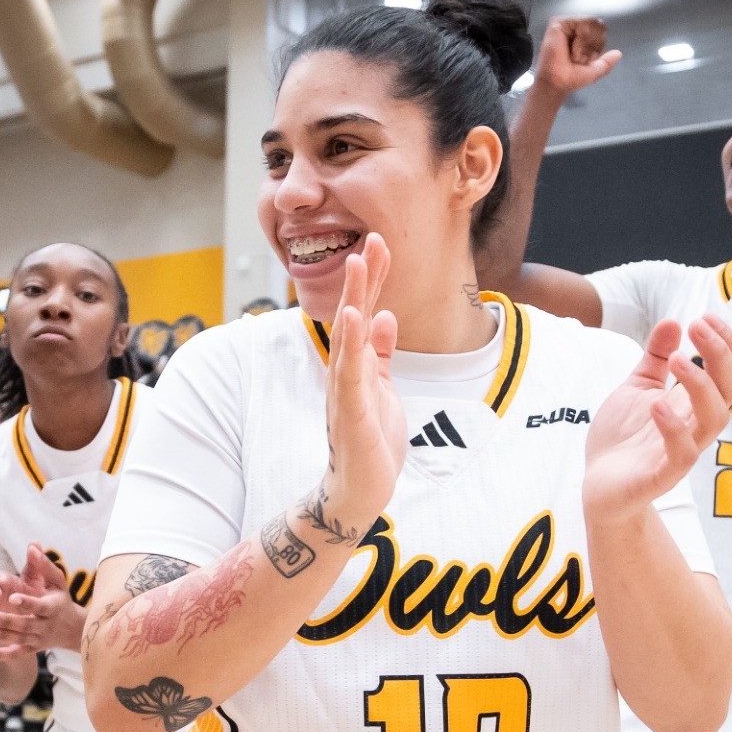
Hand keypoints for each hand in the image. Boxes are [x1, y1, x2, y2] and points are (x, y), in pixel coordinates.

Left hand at [0, 544, 86, 658]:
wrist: (73, 629)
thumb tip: (31, 545)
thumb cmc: (61, 599)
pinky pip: (13, 654)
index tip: (12, 597)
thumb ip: (43, 564)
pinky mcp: (31, 649)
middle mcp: (45, 626)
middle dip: (6, 620)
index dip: (27, 602)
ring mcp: (37, 640)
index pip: (38, 606)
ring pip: (17, 639)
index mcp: (52, 608)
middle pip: (24, 625)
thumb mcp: (58, 581)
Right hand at [321, 233, 404, 526]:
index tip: (381, 245)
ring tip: (360, 266)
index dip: (373, 281)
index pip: (365, 315)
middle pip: (355, 318)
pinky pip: (351, 374)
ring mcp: (346, 393)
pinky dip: (353, 345)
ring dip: (354, 300)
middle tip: (372, 241)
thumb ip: (380, 354)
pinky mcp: (352, 414)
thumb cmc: (371, 442)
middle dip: (364, 280)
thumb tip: (384, 315)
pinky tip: (356, 318)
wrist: (360, 490)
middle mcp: (346, 373)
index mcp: (357, 366)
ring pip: (349, 340)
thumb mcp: (382, 388)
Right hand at [533, 16, 621, 96]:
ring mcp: (566, 25)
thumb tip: (618, 54)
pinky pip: (581, 24)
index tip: (586, 58)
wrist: (558, 83)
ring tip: (574, 54)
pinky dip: (581, 40)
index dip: (598, 44)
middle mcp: (573, 28)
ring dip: (586, 44)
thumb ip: (606, 62)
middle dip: (593, 44)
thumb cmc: (570, 78)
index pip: (600, 29)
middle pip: (598, 23)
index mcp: (581, 37)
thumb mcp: (595, 71)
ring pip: (591, 23)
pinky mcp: (558, 24)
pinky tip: (571, 49)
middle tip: (580, 57)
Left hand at [583, 317, 731, 522]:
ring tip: (679, 359)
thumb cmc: (622, 437)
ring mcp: (682, 451)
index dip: (726, 344)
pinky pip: (682, 454)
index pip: (729, 372)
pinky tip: (656, 404)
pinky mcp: (662, 475)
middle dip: (720, 355)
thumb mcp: (637, 388)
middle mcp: (695, 425)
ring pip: (714, 419)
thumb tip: (672, 322)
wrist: (597, 485)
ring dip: (701, 385)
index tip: (706, 317)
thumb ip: (656, 358)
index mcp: (693, 404)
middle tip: (698, 326)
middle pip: (730, 390)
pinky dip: (673, 428)